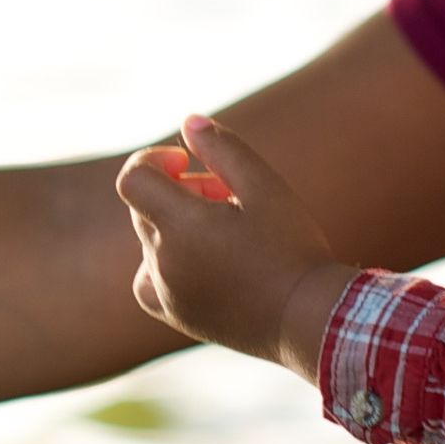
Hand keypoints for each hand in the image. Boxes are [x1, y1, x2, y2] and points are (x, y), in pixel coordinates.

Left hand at [115, 114, 355, 378]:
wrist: (311, 320)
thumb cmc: (293, 248)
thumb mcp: (265, 186)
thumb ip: (224, 150)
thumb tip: (189, 122)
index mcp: (180, 225)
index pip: (134, 179)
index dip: (154, 160)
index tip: (186, 162)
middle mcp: (164, 262)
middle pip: (148, 208)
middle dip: (182, 192)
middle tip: (230, 198)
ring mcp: (168, 293)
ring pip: (151, 242)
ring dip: (176, 227)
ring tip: (225, 233)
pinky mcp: (179, 316)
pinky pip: (150, 282)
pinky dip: (165, 264)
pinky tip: (202, 264)